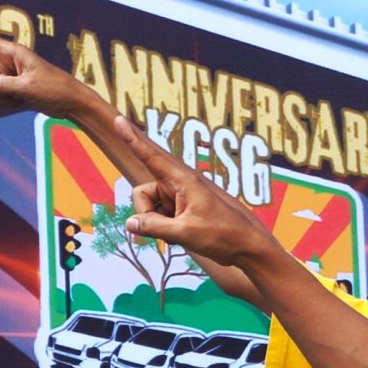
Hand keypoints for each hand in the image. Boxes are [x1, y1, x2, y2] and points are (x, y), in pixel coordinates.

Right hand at [0, 13, 102, 119]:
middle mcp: (7, 61)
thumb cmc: (55, 89)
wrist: (71, 103)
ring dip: (5, 98)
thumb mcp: (27, 88)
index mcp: (11, 52)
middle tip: (24, 90)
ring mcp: (9, 75)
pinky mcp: (12, 88)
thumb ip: (1, 86)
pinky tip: (25, 102)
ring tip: (27, 96)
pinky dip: (8, 103)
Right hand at [92, 112, 267, 267]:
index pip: (151, 156)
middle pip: (143, 192)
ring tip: (179, 234)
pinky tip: (181, 236)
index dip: (132, 139)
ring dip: (155, 222)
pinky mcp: (183, 207)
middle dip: (145, 212)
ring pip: (150, 206)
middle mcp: (180, 183)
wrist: (249, 247)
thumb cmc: (223, 236)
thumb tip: (129, 223)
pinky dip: (163, 226)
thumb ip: (153, 227)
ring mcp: (181, 195)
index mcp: (184, 180)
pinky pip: (160, 214)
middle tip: (162, 232)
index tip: (118, 120)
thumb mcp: (184, 233)